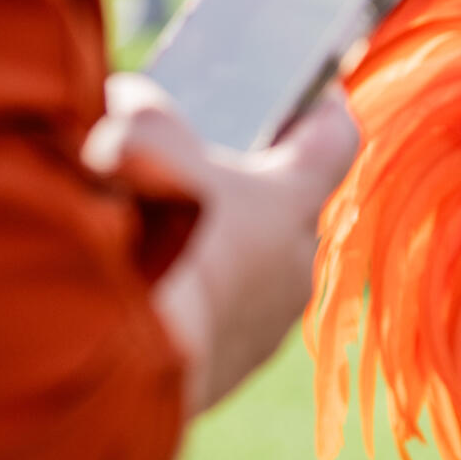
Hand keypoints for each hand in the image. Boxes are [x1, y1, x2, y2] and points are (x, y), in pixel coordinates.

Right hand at [85, 73, 358, 415]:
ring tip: (166, 223)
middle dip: (250, 181)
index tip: (312, 90)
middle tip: (202, 157)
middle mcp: (296, 260)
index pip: (334, 139)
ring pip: (254, 263)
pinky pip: (227, 313)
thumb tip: (134, 102)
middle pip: (286, 205)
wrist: (126, 368)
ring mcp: (271, 318)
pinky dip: (198, 292)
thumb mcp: (140, 149)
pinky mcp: (236, 363)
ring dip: (221, 242)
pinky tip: (152, 283)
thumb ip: (145, 118)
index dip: (322, 109)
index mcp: (292, 200)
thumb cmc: (147, 244)